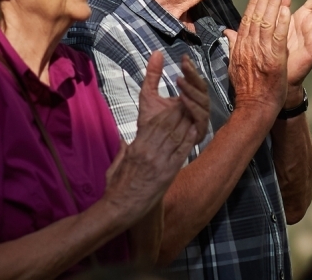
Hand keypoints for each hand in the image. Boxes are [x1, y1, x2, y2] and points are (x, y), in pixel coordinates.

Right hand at [103, 97, 200, 223]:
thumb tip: (124, 141)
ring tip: (194, 112)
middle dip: (178, 113)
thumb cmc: (115, 189)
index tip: (173, 105)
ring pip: (175, 136)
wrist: (119, 208)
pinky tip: (195, 131)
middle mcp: (149, 151)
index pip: (154, 124)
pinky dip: (189, 140)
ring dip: (186, 122)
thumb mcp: (116, 165)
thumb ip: (122, 151)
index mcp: (136, 147)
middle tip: (187, 102)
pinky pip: (181, 153)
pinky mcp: (167, 174)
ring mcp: (159, 162)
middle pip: (167, 126)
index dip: (165, 113)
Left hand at [137, 50, 210, 145]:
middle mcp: (196, 108)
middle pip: (202, 89)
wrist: (146, 148)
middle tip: (184, 66)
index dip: (191, 70)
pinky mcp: (198, 133)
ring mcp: (198, 120)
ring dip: (193, 90)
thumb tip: (156, 52)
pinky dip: (193, 107)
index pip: (194, 81)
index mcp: (188, 99)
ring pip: (204, 102)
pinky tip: (183, 99)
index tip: (184, 59)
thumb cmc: (150, 123)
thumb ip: (153, 75)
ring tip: (180, 81)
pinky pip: (200, 118)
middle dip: (194, 76)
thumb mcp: (149, 95)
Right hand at [223, 0, 288, 119]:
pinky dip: (281, 21)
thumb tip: (227, 31)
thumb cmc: (246, 90)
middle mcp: (248, 46)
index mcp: (240, 47)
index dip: (254, 3)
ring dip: (273, 4)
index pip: (247, 20)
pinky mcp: (274, 59)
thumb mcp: (234, 65)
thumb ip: (233, 46)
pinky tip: (285, 9)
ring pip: (266, 22)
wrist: (254, 108)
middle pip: (256, 16)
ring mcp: (261, 52)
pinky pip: (277, 36)